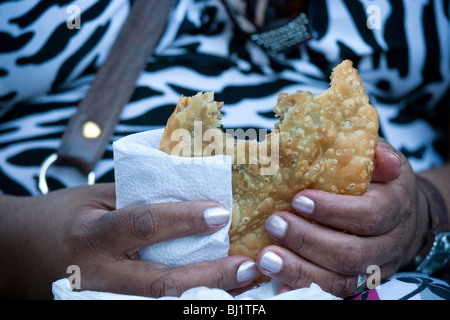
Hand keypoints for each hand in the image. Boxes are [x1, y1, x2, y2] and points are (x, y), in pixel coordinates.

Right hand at [0, 183, 258, 298]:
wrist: (21, 252)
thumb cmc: (63, 216)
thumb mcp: (95, 196)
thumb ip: (138, 196)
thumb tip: (189, 188)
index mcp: (92, 234)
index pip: (143, 224)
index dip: (184, 219)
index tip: (221, 212)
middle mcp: (98, 274)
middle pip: (160, 282)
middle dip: (209, 276)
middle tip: (248, 264)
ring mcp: (103, 298)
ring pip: (162, 303)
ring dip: (207, 293)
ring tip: (244, 282)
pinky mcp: (110, 306)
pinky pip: (155, 306)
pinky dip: (189, 299)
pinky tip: (216, 291)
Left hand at [258, 138, 427, 296]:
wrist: (401, 217)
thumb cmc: (381, 183)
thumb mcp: (383, 162)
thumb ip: (379, 155)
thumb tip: (379, 154)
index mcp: (395, 209)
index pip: (369, 215)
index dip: (333, 210)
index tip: (298, 200)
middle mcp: (388, 244)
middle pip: (351, 253)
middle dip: (308, 240)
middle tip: (274, 224)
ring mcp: (374, 269)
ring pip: (341, 279)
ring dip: (300, 270)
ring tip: (267, 257)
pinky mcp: (358, 283)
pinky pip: (334, 293)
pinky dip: (304, 288)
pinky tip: (279, 284)